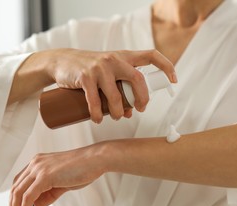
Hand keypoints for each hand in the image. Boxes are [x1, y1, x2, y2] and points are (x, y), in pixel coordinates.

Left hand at [8, 144, 105, 205]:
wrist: (96, 160)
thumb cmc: (84, 169)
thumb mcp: (63, 183)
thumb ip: (49, 193)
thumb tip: (36, 205)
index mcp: (38, 162)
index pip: (19, 183)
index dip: (15, 200)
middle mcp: (35, 163)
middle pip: (15, 189)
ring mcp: (39, 168)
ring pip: (18, 193)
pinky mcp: (44, 176)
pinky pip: (28, 197)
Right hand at [9, 48, 176, 122]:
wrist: (62, 62)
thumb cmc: (91, 71)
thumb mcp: (109, 74)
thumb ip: (120, 88)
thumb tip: (130, 112)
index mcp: (124, 56)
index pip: (151, 55)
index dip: (166, 66)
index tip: (174, 80)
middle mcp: (114, 59)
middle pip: (138, 79)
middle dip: (142, 99)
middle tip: (139, 110)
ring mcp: (99, 67)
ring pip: (116, 95)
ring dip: (118, 112)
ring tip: (115, 118)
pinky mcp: (85, 77)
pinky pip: (94, 100)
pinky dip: (97, 114)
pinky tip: (97, 119)